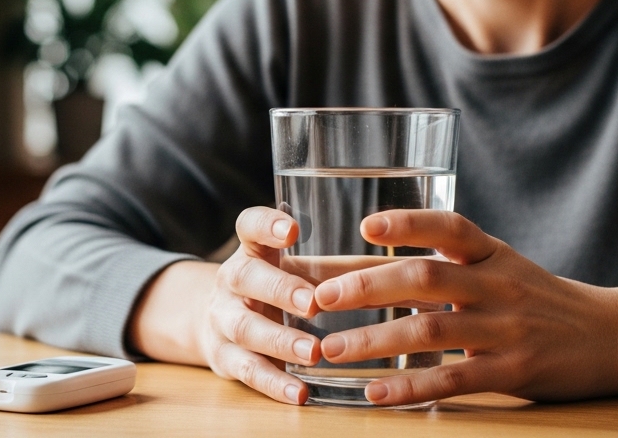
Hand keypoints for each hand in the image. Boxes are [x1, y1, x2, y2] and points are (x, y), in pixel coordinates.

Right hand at [199, 206, 323, 403]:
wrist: (219, 324)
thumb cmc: (275, 292)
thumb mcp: (295, 273)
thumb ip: (335, 270)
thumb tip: (398, 269)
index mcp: (252, 251)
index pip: (250, 226)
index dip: (267, 225)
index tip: (293, 230)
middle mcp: (231, 280)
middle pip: (246, 277)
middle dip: (281, 290)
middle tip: (313, 304)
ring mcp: (222, 319)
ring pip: (245, 327)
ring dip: (281, 341)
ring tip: (314, 352)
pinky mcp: (223, 357)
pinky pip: (247, 371)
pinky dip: (273, 383)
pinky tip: (300, 393)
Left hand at [313, 210, 617, 404]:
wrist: (614, 335)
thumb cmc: (541, 300)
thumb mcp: (503, 266)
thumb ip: (450, 262)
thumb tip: (370, 261)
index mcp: (492, 253)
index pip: (448, 226)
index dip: (408, 223)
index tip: (366, 228)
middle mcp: (497, 285)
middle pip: (425, 277)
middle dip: (366, 286)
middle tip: (319, 297)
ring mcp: (506, 329)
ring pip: (429, 330)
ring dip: (373, 339)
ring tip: (329, 348)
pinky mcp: (513, 371)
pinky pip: (453, 379)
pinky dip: (410, 386)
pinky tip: (375, 392)